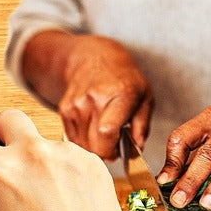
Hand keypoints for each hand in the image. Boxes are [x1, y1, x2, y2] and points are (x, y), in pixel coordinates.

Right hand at [0, 70, 146, 210]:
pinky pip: (66, 151)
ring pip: (38, 138)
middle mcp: (31, 156)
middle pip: (5, 118)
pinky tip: (65, 202)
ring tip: (44, 201)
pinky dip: (61, 169)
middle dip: (2, 138)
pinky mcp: (92, 161)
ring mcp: (65, 156)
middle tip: (7, 172)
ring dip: (35, 158)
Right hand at [25, 31, 153, 158]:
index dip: (112, 149)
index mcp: (120, 95)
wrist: (94, 58)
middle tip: (114, 145)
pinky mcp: (64, 109)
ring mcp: (76, 104)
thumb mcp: (145, 97)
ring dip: (94, 146)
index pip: (106, 131)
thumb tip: (136, 151)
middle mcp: (94, 99)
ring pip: (82, 144)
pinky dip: (83, 139)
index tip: (118, 151)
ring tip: (104, 133)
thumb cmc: (124, 79)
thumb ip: (142, 126)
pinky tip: (92, 127)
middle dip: (105, 152)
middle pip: (93, 144)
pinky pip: (73, 138)